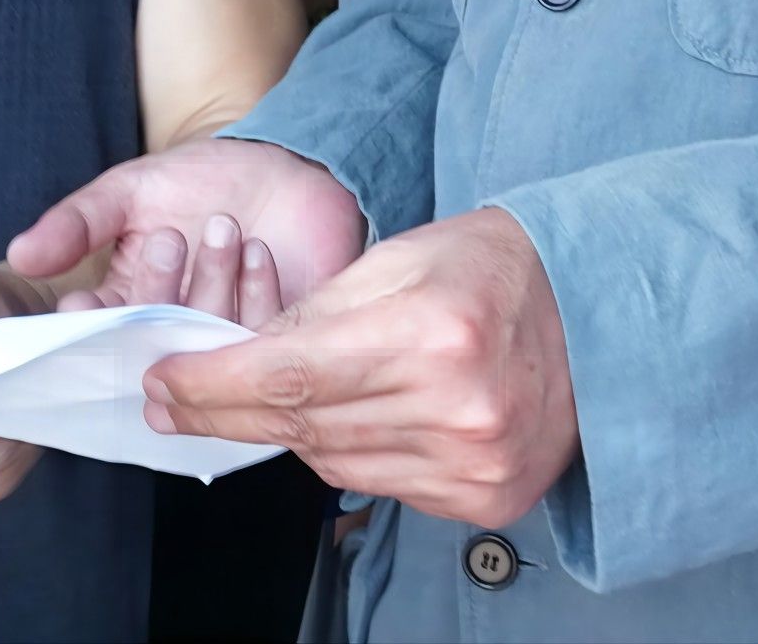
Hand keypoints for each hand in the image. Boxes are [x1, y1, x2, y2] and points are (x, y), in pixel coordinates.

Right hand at [9, 137, 367, 311]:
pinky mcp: (278, 339)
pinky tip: (257, 250)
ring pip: (206, 343)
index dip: (89, 324)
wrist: (282, 166)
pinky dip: (257, 294)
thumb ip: (77, 223)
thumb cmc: (200, 179)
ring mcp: (225, 340)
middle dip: (157, 292)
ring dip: (211, 283)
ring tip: (223, 227)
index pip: (96, 333)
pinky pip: (261, 339)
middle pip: (151, 343)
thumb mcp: (129, 190)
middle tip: (169, 237)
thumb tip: (19, 255)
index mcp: (128, 305)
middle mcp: (173, 333)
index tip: (84, 301)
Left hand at [140, 207, 576, 530]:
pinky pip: (379, 484)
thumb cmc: (491, 267)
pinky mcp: (486, 498)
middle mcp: (458, 410)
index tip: (160, 384)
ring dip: (289, 431)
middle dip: (225, 412)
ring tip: (272, 394)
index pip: (288, 376)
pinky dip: (347, 454)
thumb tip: (230, 361)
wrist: (597, 313)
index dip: (211, 385)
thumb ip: (314, 313)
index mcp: (433, 334)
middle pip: (304, 426)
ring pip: (333, 462)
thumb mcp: (397, 259)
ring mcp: (477, 464)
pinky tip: (349, 417)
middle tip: (173, 400)